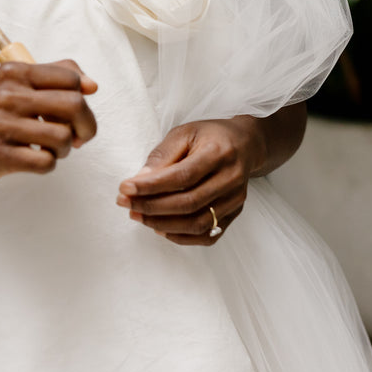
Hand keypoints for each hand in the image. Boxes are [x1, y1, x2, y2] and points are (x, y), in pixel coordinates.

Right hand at [0, 60, 97, 183]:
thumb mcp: (16, 82)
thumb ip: (55, 76)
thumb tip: (92, 85)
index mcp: (14, 72)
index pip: (70, 78)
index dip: (83, 98)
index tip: (77, 113)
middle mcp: (7, 95)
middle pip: (74, 105)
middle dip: (86, 126)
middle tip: (79, 136)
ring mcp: (1, 125)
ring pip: (63, 137)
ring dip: (65, 148)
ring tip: (51, 148)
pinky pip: (46, 162)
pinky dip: (49, 163)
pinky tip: (36, 159)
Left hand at [116, 118, 267, 244]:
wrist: (245, 144)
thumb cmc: (210, 136)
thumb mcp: (184, 133)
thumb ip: (162, 156)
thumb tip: (139, 181)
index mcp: (219, 153)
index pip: (182, 176)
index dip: (152, 186)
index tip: (125, 188)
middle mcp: (231, 179)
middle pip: (188, 203)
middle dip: (151, 207)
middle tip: (125, 203)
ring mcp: (235, 200)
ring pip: (197, 223)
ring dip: (162, 224)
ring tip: (138, 215)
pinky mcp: (235, 214)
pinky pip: (207, 235)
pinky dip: (181, 237)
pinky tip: (159, 228)